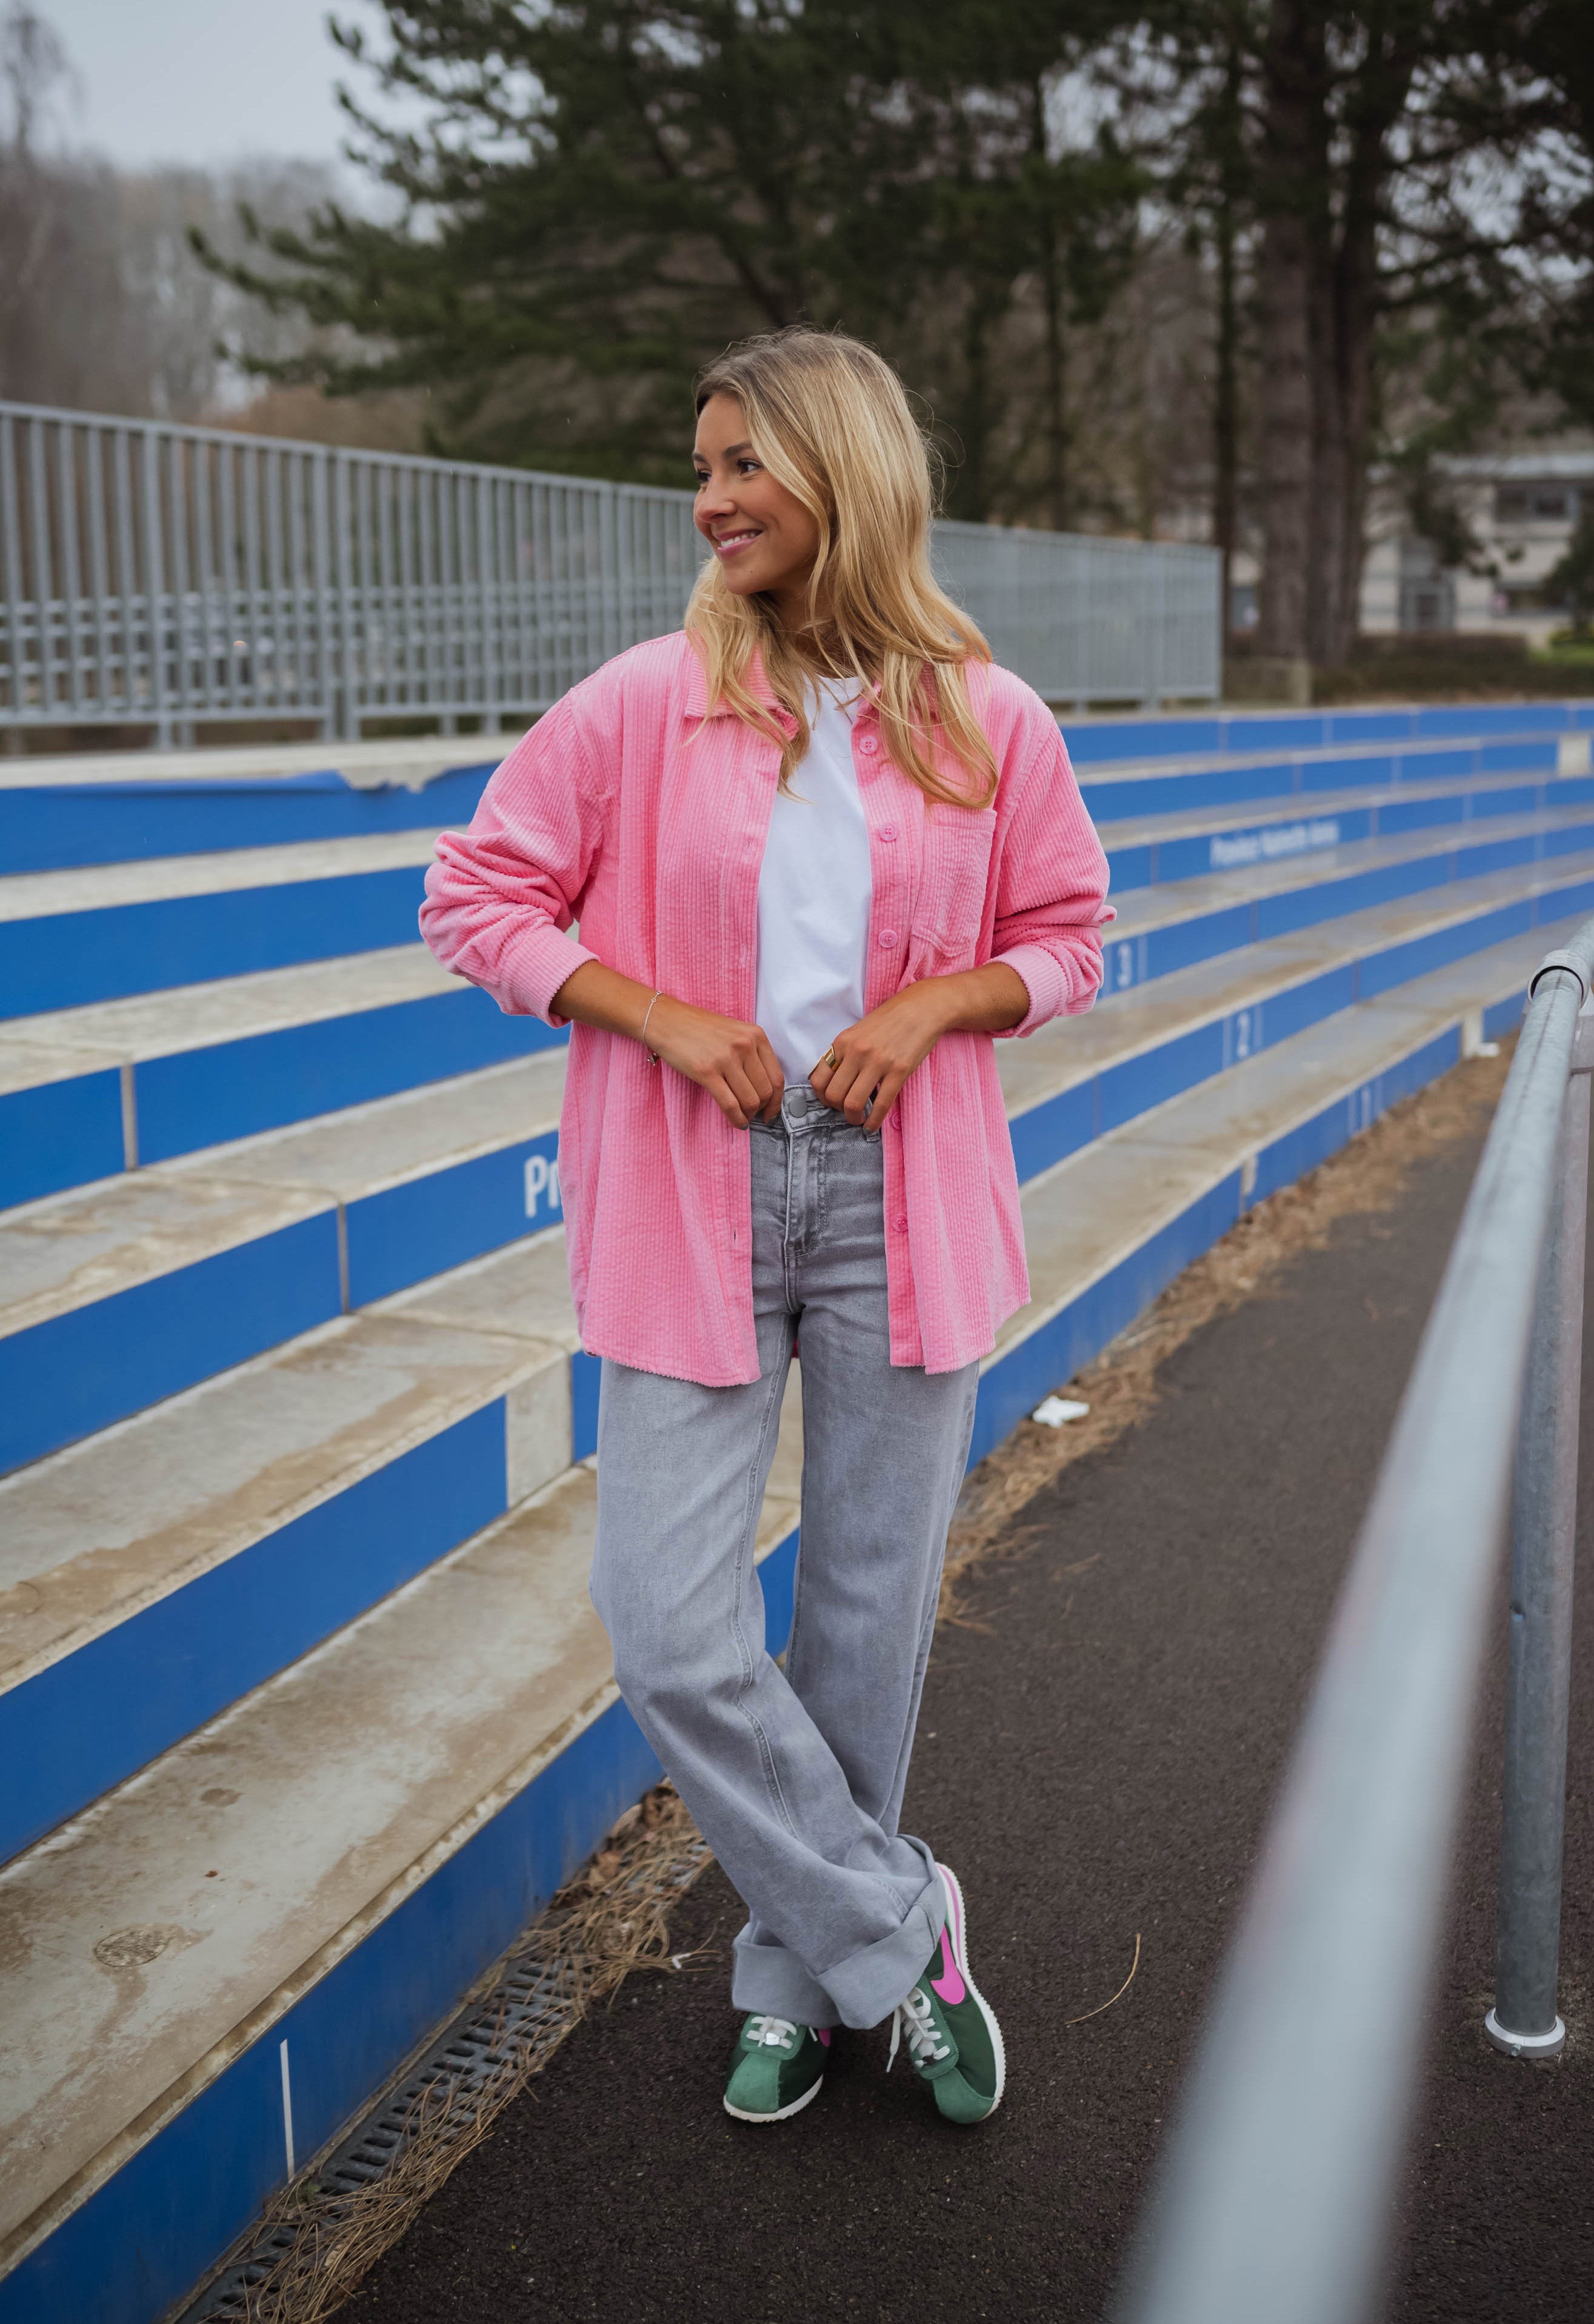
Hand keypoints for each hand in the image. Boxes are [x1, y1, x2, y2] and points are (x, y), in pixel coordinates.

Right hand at [648, 995, 784, 1127]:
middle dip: (762, 1110)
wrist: (666, 1020)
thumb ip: (752, 1053)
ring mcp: (726, 1058)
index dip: (777, 1101)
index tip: (771, 1111)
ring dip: (748, 1116)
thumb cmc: (699, 1028)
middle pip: (765, 1091)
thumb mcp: (735, 1032)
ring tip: (743, 1118)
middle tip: (755, 1116)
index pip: (777, 1077)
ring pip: (749, 1100)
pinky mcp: (707, 1072)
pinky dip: (736, 1119)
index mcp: (756, 1035)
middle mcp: (745, 1045)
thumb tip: (764, 1088)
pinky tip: (736, 1123)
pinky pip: (730, 1104)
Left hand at [808, 982, 956, 1128]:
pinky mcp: (899, 1071)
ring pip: (853, 1103)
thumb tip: (835, 1082)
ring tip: (859, 1119)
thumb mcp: (859, 1031)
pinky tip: (872, 1126)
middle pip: (833, 1095)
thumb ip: (845, 1053)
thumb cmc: (890, 1020)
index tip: (831, 1102)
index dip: (822, 1097)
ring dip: (853, 1118)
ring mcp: (877, 1062)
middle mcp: (856, 1052)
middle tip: (847, 1111)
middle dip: (837, 1110)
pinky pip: (881, 1104)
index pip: (818, 1079)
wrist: (922, 1008)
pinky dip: (874, 1121)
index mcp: (842, 1042)